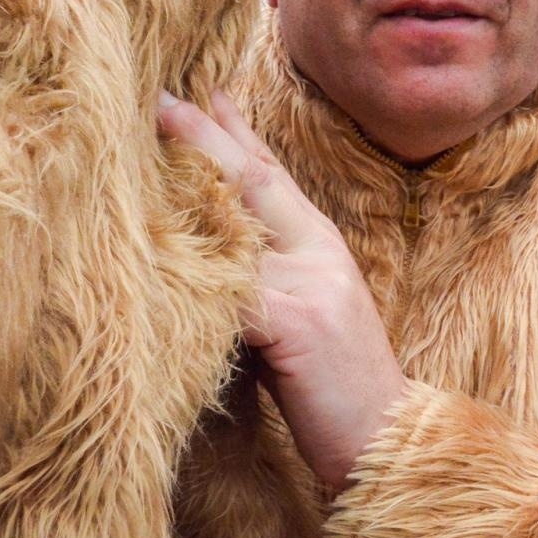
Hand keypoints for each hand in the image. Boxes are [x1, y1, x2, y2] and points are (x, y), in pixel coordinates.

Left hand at [159, 89, 409, 491]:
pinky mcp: (298, 323)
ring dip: (190, 184)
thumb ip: (267, 275)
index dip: (234, 131)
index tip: (201, 93)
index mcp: (320, 244)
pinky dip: (198, 268)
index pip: (271, 174)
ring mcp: (311, 284)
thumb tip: (211, 248)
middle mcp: (318, 251)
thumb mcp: (303, 316)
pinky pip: (235, 286)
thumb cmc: (335, 388)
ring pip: (240, 219)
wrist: (390, 444)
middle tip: (159, 96)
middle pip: (253, 179)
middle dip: (205, 136)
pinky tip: (162, 249)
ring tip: (146, 149)